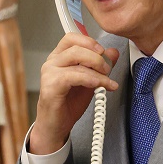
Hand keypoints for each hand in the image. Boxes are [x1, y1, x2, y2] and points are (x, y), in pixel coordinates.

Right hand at [29, 34, 118, 154]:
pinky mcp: (50, 86)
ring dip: (97, 70)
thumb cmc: (69, 103)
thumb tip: (113, 52)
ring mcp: (49, 73)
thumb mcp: (90, 81)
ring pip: (76, 59)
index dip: (90, 42)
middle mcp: (52, 62)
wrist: (57, 126)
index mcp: (60, 57)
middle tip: (108, 69)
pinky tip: (99, 86)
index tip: (104, 53)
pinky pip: (73, 76)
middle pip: (76, 46)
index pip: (73, 37)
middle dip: (97, 56)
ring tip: (107, 82)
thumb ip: (101, 66)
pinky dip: (89, 79)